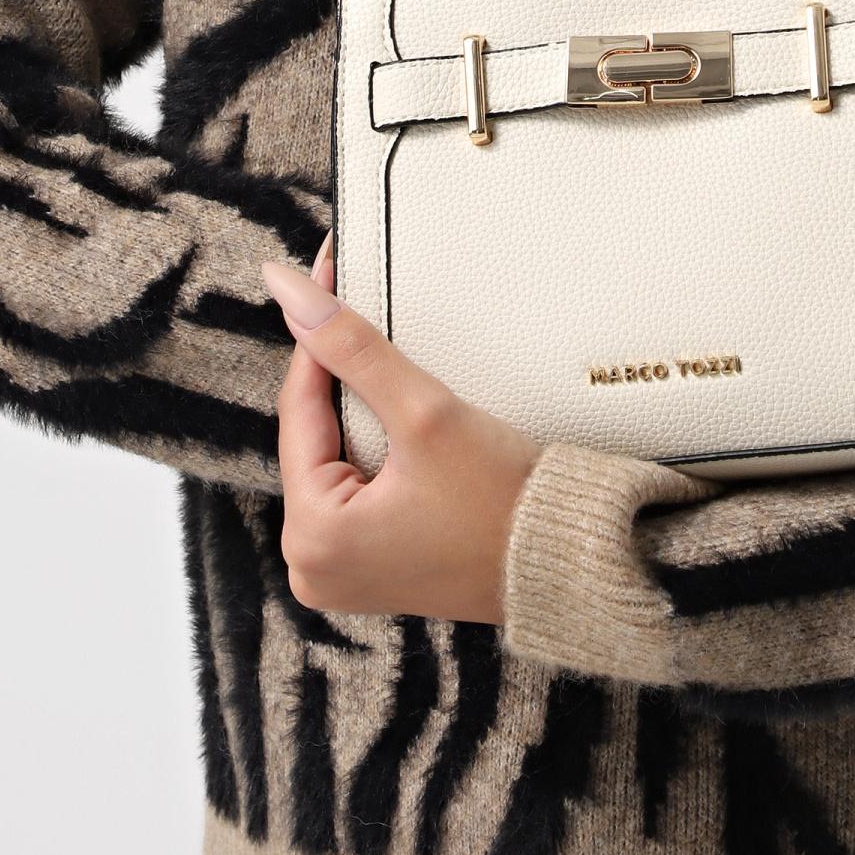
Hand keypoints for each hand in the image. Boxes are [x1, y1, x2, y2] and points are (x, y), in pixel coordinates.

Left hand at [264, 243, 541, 624]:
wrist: (566, 564)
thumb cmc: (503, 505)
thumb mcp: (425, 413)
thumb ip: (354, 348)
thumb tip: (287, 290)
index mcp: (312, 538)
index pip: (298, 410)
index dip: (315, 339)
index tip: (320, 280)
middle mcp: (311, 567)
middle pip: (312, 439)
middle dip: (336, 378)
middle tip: (350, 312)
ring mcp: (337, 574)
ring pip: (331, 461)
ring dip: (354, 413)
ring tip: (379, 363)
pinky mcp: (368, 570)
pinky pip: (351, 491)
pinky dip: (370, 451)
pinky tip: (393, 421)